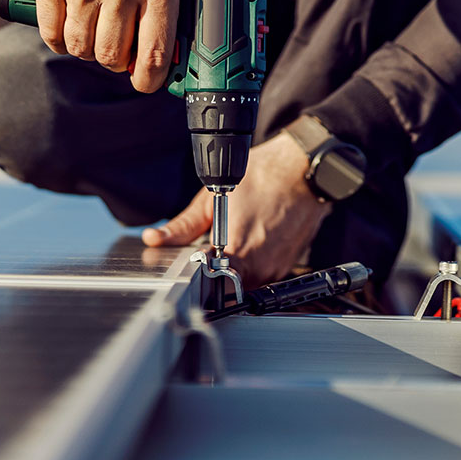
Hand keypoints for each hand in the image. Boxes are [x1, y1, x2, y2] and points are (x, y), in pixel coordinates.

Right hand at [30, 0, 182, 92]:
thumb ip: (174, 12)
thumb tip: (171, 62)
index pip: (153, 54)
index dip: (148, 81)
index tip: (143, 83)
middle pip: (109, 55)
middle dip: (112, 60)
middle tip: (113, 47)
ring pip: (79, 46)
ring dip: (84, 48)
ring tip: (91, 32)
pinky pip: (51, 30)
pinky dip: (58, 38)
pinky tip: (67, 28)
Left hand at [140, 134, 329, 286]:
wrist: (304, 170)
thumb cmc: (264, 177)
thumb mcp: (212, 198)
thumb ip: (182, 226)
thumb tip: (156, 239)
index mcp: (238, 254)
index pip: (210, 288)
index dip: (197, 279)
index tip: (191, 267)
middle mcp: (261, 268)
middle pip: (227, 286)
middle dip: (215, 271)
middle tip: (210, 246)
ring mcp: (277, 268)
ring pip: (245, 281)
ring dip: (235, 266)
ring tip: (234, 237)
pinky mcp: (288, 263)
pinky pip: (263, 271)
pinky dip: (253, 260)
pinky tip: (252, 236)